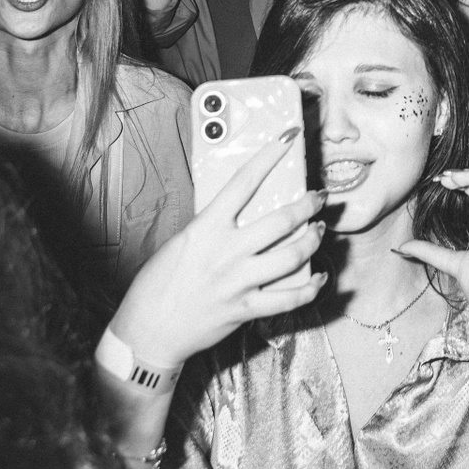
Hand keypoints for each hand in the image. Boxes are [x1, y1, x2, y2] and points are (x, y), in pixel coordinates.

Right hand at [108, 131, 327, 372]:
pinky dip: (311, 288)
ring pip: (291, 256)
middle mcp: (226, 252)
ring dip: (313, 240)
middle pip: (280, 220)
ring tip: (319, 230)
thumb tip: (239, 214)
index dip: (269, 156)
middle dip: (307, 204)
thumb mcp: (182, 243)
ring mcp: (238, 282)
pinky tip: (320, 278)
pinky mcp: (245, 309)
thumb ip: (212, 229)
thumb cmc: (159, 284)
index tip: (288, 137)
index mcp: (206, 228)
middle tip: (319, 196)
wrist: (148, 331)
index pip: (244, 182)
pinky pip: (289, 299)